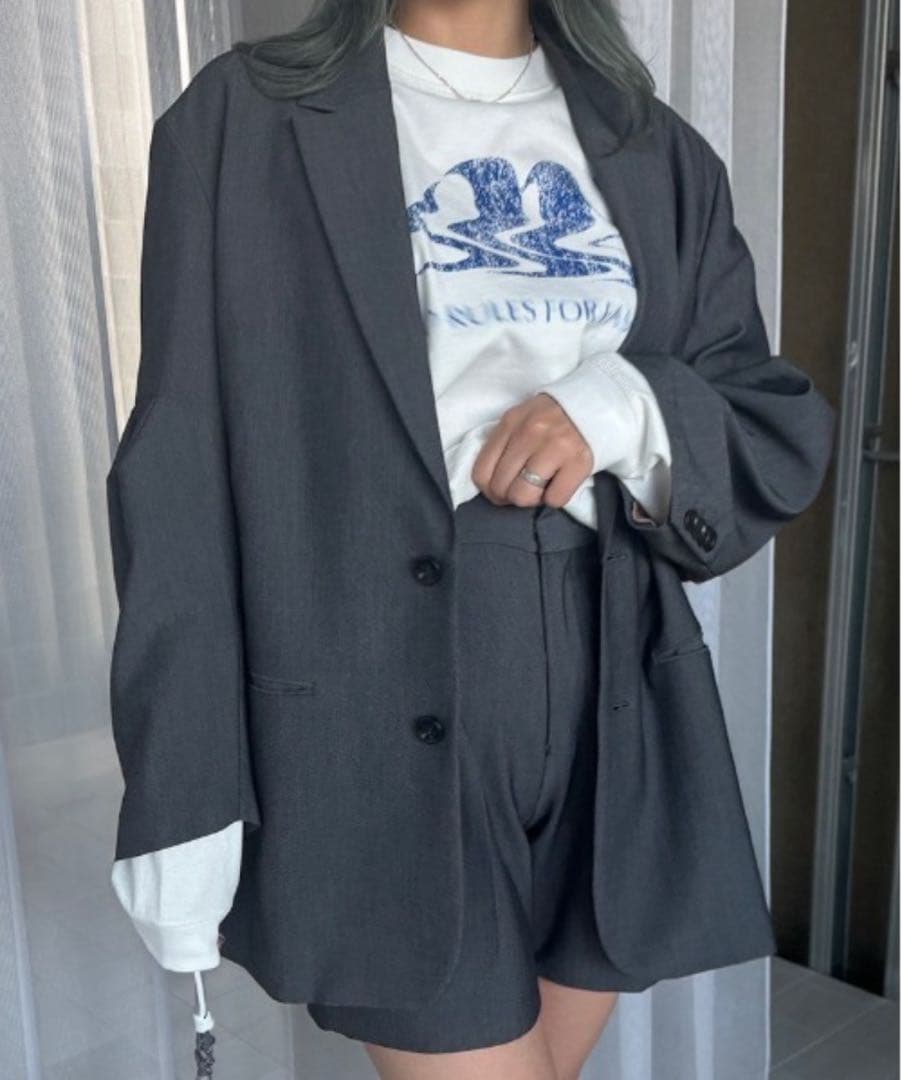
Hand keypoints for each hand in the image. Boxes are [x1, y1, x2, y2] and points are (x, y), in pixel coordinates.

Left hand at [471, 392, 593, 508]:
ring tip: (542, 487)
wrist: (598, 402)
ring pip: (524, 496)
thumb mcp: (521, 419)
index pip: (481, 472)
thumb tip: (491, 483)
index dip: (489, 490)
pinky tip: (561, 483)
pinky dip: (556, 498)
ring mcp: (555, 448)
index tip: (501, 490)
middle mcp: (530, 434)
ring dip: (532, 499)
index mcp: (510, 423)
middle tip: (524, 489)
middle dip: (510, 496)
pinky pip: (554, 500)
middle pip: (501, 488)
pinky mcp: (579, 462)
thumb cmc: (555, 416)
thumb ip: (504, 443)